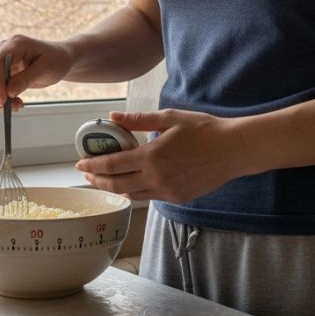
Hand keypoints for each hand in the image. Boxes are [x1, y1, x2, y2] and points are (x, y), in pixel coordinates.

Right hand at [0, 35, 72, 109]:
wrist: (60, 59)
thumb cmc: (56, 60)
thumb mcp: (45, 70)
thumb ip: (26, 79)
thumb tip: (8, 92)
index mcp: (15, 44)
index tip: (3, 100)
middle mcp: (4, 51)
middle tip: (10, 108)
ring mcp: (2, 61)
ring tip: (18, 106)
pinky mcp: (3, 72)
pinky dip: (3, 97)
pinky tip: (17, 102)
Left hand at [75, 109, 249, 202]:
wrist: (234, 150)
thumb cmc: (205, 130)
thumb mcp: (170, 118)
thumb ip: (139, 120)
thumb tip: (114, 117)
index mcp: (152, 156)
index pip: (111, 165)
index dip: (92, 165)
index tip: (80, 163)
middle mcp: (157, 178)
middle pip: (116, 184)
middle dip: (97, 180)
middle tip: (87, 174)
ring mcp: (167, 191)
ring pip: (132, 194)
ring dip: (115, 188)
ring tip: (104, 180)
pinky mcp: (178, 197)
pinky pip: (149, 197)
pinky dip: (135, 191)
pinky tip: (131, 183)